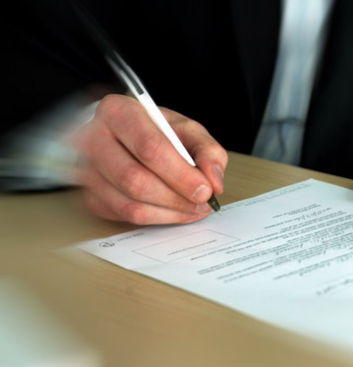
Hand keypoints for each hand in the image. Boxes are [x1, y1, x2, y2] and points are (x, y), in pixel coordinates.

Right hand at [73, 94, 227, 223]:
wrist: (123, 136)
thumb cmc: (155, 130)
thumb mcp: (187, 129)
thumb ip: (208, 151)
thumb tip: (214, 182)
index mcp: (118, 112)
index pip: (150, 148)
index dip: (181, 175)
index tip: (205, 190)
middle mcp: (93, 139)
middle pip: (136, 181)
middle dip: (176, 198)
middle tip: (202, 203)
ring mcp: (87, 171)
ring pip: (130, 205)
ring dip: (169, 213)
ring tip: (193, 208)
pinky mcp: (91, 196)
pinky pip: (126, 217)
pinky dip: (157, 218)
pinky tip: (174, 210)